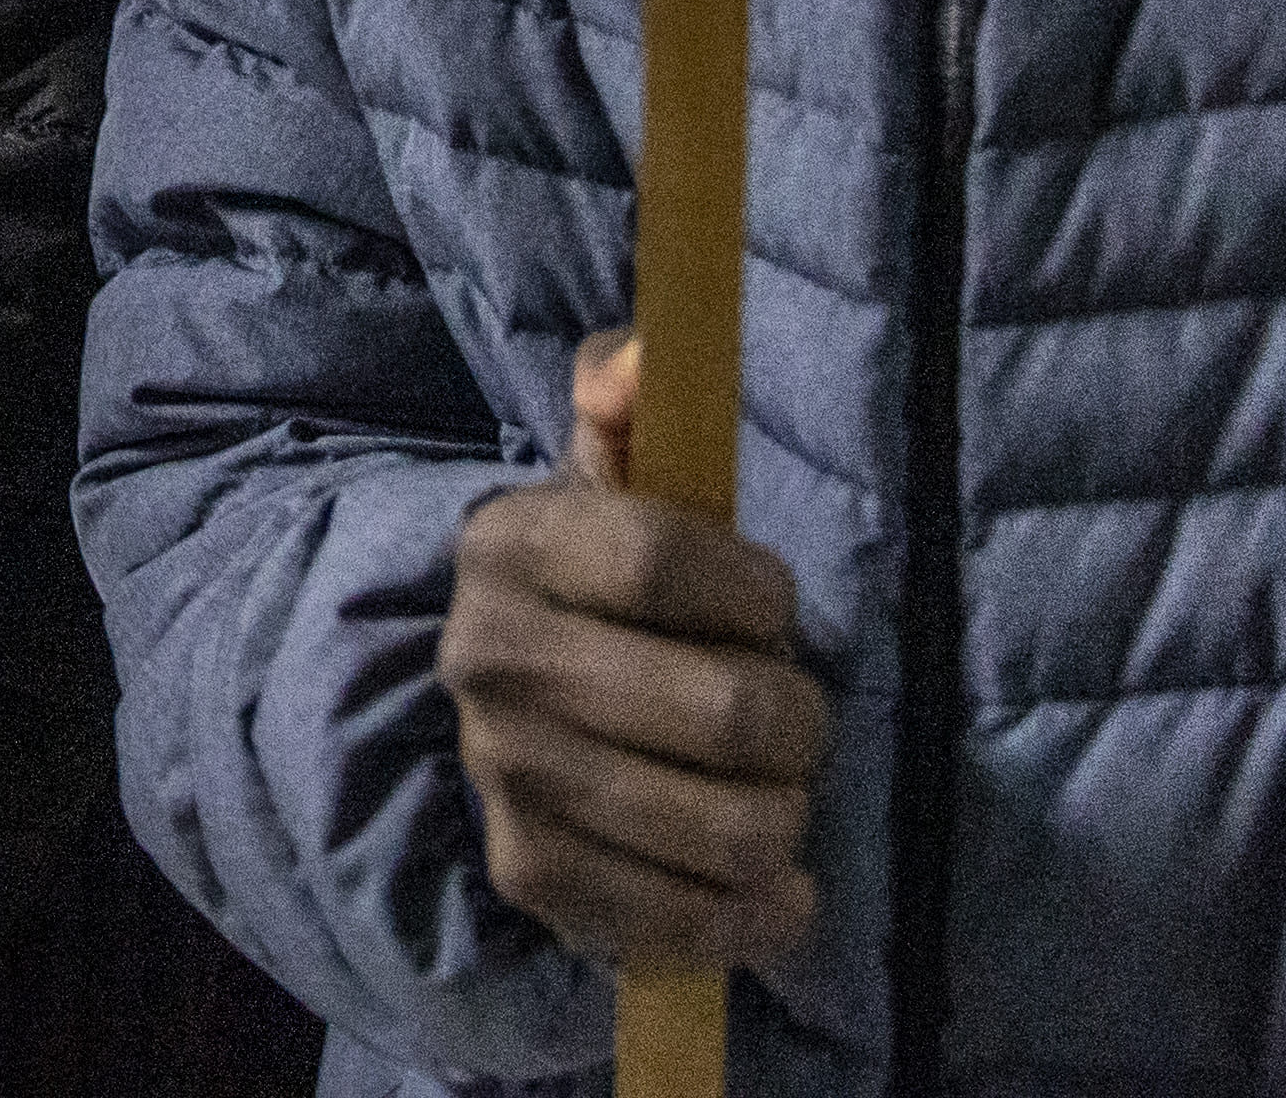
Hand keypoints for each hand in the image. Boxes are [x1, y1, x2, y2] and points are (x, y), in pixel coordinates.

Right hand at [438, 330, 829, 978]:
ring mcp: (504, 778)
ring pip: (727, 826)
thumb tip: (640, 363)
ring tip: (773, 792)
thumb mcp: (618, 470)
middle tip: (790, 713)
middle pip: (721, 712)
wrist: (512, 700)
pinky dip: (757, 917)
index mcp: (512, 543)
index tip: (773, 606)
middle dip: (796, 716)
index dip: (757, 592)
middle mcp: (488, 661)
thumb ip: (636, 393)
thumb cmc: (608, 581)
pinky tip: (773, 889)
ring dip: (785, 814)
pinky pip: (685, 923)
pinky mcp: (532, 879)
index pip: (662, 558)